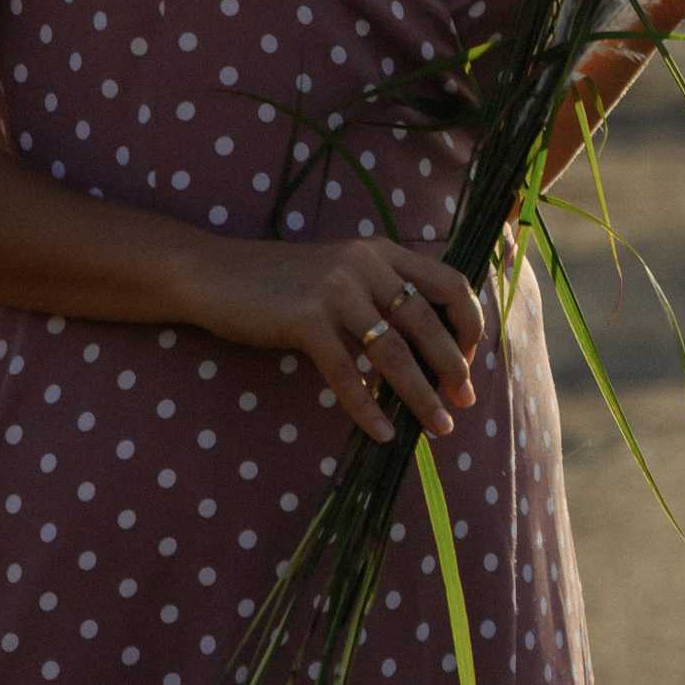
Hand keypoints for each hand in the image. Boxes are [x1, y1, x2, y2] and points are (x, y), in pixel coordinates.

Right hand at [184, 233, 485, 445]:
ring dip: (421, 396)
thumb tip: (434, 347)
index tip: (468, 360)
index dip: (469, 324)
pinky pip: (347, 373)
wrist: (215, 273)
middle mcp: (365, 263)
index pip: (451, 283)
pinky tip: (382, 433)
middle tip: (464, 403)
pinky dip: (367, 408)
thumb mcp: (343, 272)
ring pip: (394, 353)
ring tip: (438, 427)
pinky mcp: (304, 319)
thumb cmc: (283, 283)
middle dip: (454, 369)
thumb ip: (384, 292)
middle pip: (428, 323)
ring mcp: (335, 290)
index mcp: (382, 250)